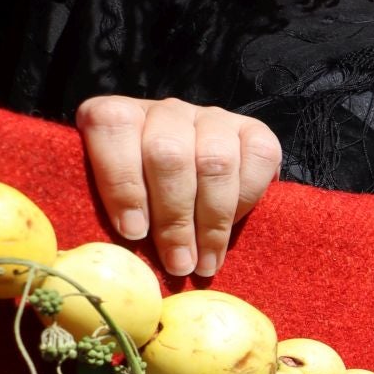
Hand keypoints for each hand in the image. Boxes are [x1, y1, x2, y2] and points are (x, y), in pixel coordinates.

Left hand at [76, 96, 282, 278]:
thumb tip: (126, 255)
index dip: (122, 182)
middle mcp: (165, 110)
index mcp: (118, 115)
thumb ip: (117, 213)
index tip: (134, 233)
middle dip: (174, 218)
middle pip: (169, 155)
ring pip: (215, 162)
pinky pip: (259, 156)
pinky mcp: (252, 130)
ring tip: (206, 261)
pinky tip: (234, 225)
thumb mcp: (119, 203)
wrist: (195, 182)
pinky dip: (248, 198)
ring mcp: (211, 117)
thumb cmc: (149, 202)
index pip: (113, 128)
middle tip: (178, 263)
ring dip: (212, 221)